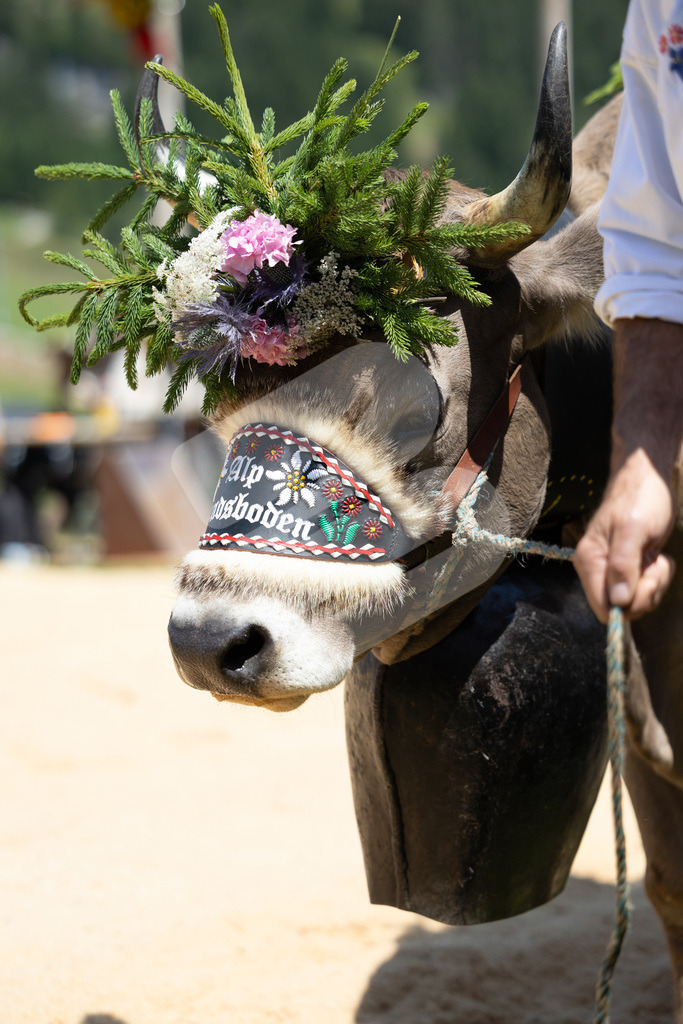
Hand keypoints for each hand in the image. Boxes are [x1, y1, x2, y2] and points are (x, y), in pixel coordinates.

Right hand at [574, 447, 675, 622]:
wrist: (647, 477)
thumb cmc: (640, 498)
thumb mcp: (633, 529)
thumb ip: (623, 565)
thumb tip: (617, 602)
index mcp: (589, 561)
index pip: (603, 608)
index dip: (629, 604)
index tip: (645, 578)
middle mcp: (596, 569)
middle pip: (622, 608)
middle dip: (646, 591)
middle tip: (653, 562)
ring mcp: (612, 570)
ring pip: (637, 600)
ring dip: (655, 582)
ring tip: (654, 554)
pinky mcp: (627, 568)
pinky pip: (645, 589)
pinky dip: (657, 576)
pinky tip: (655, 555)